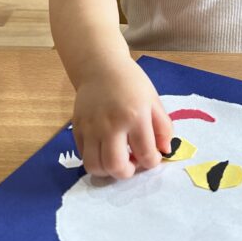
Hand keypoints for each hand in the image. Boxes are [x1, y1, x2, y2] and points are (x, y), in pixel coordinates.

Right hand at [72, 58, 173, 178]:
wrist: (101, 67)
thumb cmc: (131, 83)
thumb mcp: (154, 101)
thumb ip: (163, 128)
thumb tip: (164, 151)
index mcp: (135, 116)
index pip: (146, 155)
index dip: (152, 162)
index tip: (152, 155)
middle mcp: (111, 125)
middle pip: (115, 167)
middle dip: (127, 173)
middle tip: (132, 163)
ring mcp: (91, 128)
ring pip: (94, 166)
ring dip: (107, 170)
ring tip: (116, 159)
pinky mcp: (77, 128)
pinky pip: (83, 155)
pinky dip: (95, 159)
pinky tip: (104, 149)